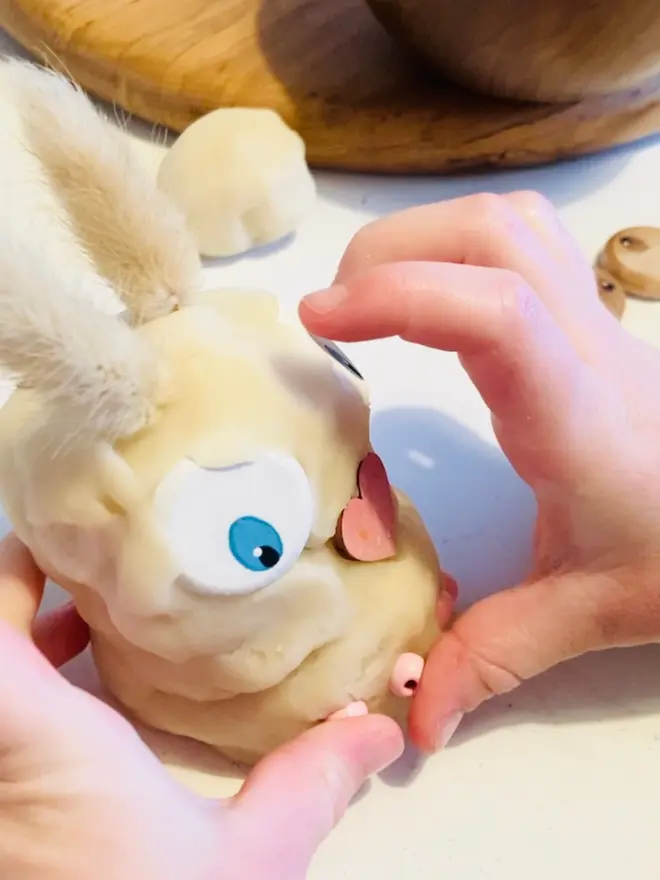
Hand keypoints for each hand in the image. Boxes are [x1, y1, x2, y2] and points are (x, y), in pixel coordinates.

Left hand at [0, 534, 402, 879]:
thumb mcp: (245, 863)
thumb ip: (309, 783)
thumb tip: (371, 734)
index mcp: (35, 739)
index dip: (13, 563)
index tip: (60, 537)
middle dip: (21, 592)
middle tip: (81, 566)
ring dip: (20, 640)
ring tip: (80, 621)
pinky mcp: (4, 816)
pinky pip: (0, 727)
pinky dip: (26, 690)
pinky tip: (78, 702)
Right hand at [299, 191, 659, 751]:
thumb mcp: (590, 613)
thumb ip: (494, 656)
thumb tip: (412, 720)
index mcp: (577, 419)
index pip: (496, 315)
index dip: (398, 296)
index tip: (319, 321)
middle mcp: (589, 350)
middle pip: (494, 237)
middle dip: (392, 254)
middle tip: (332, 314)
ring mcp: (598, 322)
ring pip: (511, 224)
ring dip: (427, 239)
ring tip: (369, 294)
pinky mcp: (593, 319)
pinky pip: (524, 243)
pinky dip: (459, 246)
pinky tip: (431, 296)